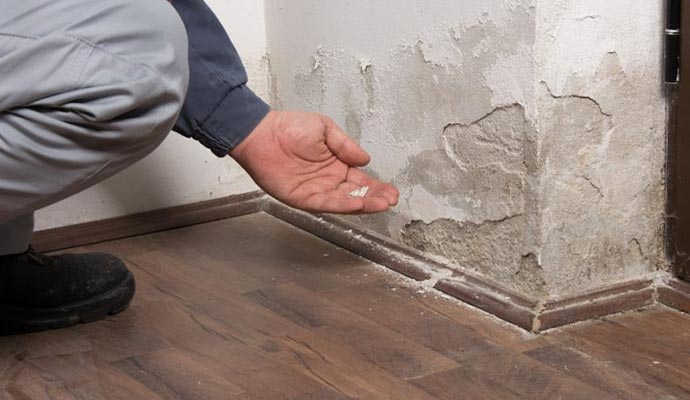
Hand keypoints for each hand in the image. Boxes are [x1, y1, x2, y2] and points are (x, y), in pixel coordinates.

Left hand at [230, 111, 398, 213]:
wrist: (262, 133)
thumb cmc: (289, 127)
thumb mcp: (325, 129)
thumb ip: (345, 145)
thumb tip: (365, 159)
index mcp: (335, 165)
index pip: (360, 180)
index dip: (376, 186)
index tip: (391, 191)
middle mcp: (328, 181)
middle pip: (356, 194)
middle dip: (375, 198)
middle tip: (391, 200)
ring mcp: (316, 191)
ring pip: (344, 201)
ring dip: (363, 204)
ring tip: (381, 204)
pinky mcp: (302, 198)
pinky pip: (326, 203)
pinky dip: (342, 205)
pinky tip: (358, 204)